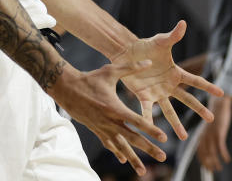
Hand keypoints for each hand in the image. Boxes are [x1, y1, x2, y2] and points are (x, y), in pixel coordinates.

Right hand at [50, 60, 166, 175]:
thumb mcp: (110, 71)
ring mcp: (103, 128)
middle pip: (132, 138)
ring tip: (143, 171)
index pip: (137, 121)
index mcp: (115, 108)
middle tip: (162, 157)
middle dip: (148, 148)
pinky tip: (124, 160)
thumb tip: (149, 62)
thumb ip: (131, 68)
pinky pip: (109, 144)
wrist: (67, 90)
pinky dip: (117, 152)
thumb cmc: (90, 79)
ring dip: (133, 159)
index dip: (151, 129)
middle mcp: (110, 121)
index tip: (163, 138)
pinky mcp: (96, 130)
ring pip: (121, 147)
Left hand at [113, 21, 223, 138]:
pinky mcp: (144, 96)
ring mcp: (158, 92)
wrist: (127, 52)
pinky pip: (148, 111)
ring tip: (184, 137)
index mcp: (175, 72)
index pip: (195, 81)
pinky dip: (150, 121)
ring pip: (170, 110)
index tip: (223, 93)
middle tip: (211, 119)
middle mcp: (169, 85)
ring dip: (176, 124)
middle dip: (199, 109)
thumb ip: (172, 36)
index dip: (208, 87)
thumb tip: (183, 23)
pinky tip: (153, 133)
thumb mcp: (160, 41)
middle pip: (187, 99)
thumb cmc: (145, 45)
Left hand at [197, 95, 231, 171]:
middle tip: (214, 170)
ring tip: (219, 168)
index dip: (203, 161)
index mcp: (201, 135)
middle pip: (205, 154)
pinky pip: (220, 147)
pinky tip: (227, 159)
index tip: (207, 168)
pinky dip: (223, 155)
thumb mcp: (210, 128)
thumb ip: (208, 137)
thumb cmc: (215, 117)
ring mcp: (211, 134)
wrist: (219, 104)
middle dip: (208, 164)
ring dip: (215, 162)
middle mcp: (204, 136)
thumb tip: (211, 149)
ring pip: (212, 153)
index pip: (199, 152)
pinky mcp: (219, 132)